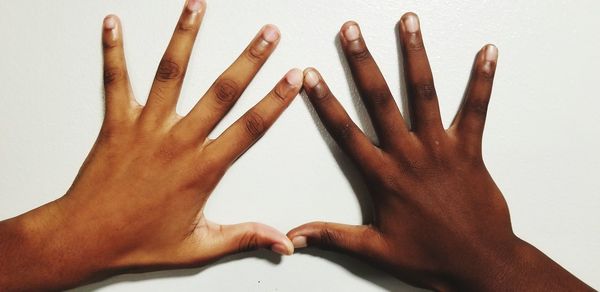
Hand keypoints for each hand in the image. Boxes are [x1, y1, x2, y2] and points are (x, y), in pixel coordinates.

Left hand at [0, 0, 300, 289]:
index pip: (249, 128)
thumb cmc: (139, 240)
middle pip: (221, 92)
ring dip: (187, 37)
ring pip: (171, 73)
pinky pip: (115, 80)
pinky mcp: (117, 122)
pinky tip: (114, 25)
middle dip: (249, 58)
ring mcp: (146, 127)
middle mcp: (178, 141)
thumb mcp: (199, 246)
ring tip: (197, 7)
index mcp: (202, 169)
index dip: (276, 101)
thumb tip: (282, 244)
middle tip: (267, 33)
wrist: (86, 237)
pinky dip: (114, 50)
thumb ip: (244, 237)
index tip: (292, 77)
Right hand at [288, 13, 592, 290]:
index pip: (345, 132)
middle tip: (351, 31)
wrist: (479, 265)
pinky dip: (482, 79)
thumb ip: (332, 236)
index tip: (311, 76)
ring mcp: (441, 149)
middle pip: (380, 100)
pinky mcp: (470, 150)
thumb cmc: (429, 257)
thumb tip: (294, 237)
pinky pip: (476, 109)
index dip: (325, 102)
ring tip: (407, 23)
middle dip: (363, 62)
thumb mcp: (374, 250)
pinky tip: (486, 52)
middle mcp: (409, 156)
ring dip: (415, 55)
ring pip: (424, 94)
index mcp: (383, 177)